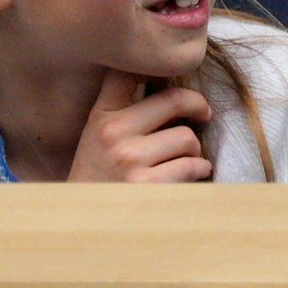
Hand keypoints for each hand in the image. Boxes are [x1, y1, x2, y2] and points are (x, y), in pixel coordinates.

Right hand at [67, 69, 213, 181]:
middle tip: (204, 115)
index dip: (158, 66)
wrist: (83, 221)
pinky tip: (194, 173)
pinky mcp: (147, 184)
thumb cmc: (100, 176)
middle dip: (197, 106)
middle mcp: (113, 131)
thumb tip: (176, 90)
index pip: (128, 72)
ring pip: (187, 137)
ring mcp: (129, 158)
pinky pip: (191, 166)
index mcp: (101, 115)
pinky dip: (199, 170)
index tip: (176, 74)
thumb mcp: (99, 136)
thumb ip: (126, 111)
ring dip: (194, 149)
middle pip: (174, 99)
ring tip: (187, 158)